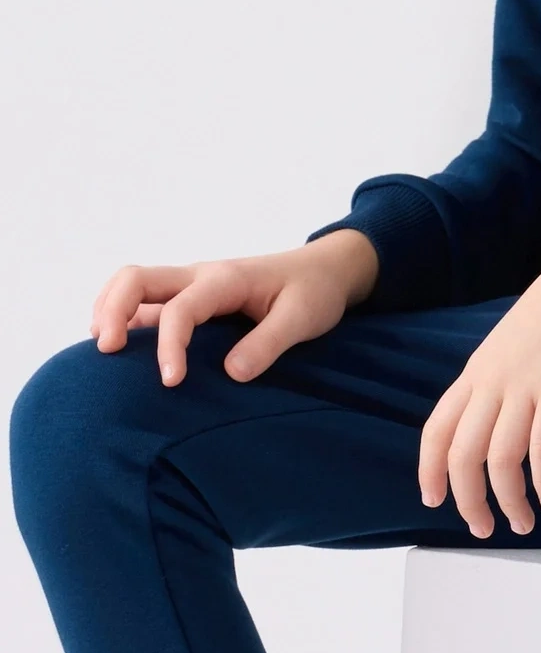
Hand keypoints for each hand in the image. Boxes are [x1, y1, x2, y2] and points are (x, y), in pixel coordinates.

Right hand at [89, 239, 370, 384]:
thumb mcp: (303, 317)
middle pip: (135, 278)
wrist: (324, 271)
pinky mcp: (191, 299)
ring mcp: (191, 286)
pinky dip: (125, 320)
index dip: (169, 345)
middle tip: (107, 352)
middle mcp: (200, 277)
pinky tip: (124, 353)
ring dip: (111, 311)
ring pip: (133, 286)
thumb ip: (269, 343)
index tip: (171, 382)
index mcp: (225, 279)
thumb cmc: (314, 291)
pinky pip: (146, 304)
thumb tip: (231, 373)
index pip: (181, 309)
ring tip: (104, 353)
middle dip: (113, 311)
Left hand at [418, 230, 540, 536]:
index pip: (437, 429)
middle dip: (469, 500)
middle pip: (463, 454)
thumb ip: (499, 383)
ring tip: (523, 521)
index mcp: (477, 371)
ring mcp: (525, 384)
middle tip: (483, 527)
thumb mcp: (511, 345)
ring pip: (500, 459)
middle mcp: (493, 381)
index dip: (430, 470)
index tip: (434, 500)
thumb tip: (500, 427)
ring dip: (508, 500)